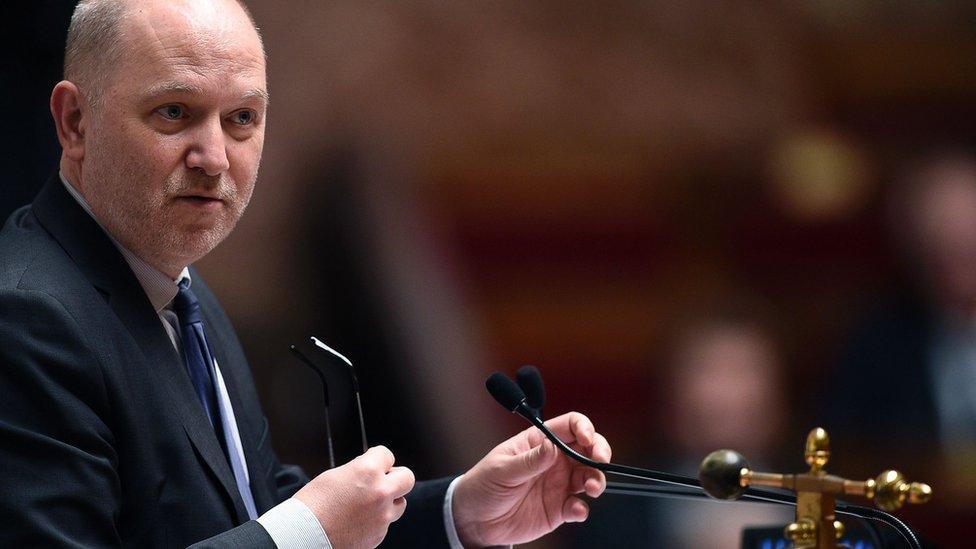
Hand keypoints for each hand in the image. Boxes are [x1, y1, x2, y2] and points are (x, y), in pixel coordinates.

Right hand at [293, 446, 414, 548]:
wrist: (302, 536)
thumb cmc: (311, 506)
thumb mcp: (333, 476)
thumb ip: (358, 470)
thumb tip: (369, 471)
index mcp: (368, 472)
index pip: (387, 454)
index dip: (378, 458)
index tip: (374, 462)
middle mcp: (380, 492)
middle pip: (407, 478)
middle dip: (396, 477)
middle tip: (383, 480)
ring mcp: (382, 517)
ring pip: (400, 504)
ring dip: (389, 502)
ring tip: (367, 505)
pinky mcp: (379, 535)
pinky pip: (385, 524)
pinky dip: (376, 521)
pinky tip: (358, 521)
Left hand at [451, 412, 610, 546]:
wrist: (475, 520)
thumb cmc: (483, 486)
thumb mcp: (502, 470)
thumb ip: (529, 460)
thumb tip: (551, 445)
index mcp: (539, 442)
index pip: (570, 425)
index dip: (584, 428)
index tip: (587, 439)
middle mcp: (554, 460)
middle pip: (588, 449)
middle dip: (600, 452)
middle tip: (600, 461)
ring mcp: (559, 484)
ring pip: (589, 476)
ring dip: (596, 480)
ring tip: (591, 488)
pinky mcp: (558, 508)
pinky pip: (579, 506)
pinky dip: (582, 508)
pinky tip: (576, 510)